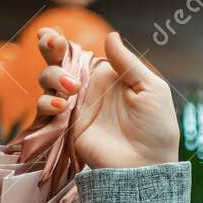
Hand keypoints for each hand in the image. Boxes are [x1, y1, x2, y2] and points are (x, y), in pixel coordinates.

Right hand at [34, 26, 179, 169]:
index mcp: (109, 76)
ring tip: (71, 87)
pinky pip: (46, 108)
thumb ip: (128, 63)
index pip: (80, 52)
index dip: (61, 41)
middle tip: (53, 44)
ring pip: (47, 80)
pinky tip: (62, 106)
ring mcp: (75, 106)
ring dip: (52, 76)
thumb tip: (110, 35)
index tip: (54, 35)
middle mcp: (88, 88)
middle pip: (57, 60)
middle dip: (48, 48)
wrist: (147, 167)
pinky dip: (48, 103)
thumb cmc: (156, 130)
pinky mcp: (66, 126)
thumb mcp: (151, 90)